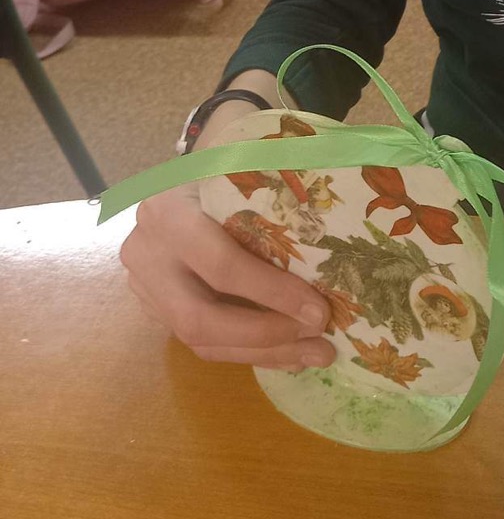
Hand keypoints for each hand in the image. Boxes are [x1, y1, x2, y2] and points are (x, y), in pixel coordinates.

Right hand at [119, 91, 332, 371]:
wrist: (184, 172)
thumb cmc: (227, 165)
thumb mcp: (243, 164)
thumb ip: (274, 195)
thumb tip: (344, 231)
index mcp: (166, 211)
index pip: (221, 265)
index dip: (271, 293)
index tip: (319, 310)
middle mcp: (145, 253)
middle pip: (200, 318)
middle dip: (267, 334)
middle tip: (320, 339)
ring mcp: (144, 286)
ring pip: (200, 340)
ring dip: (264, 352)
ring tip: (316, 353)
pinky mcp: (155, 309)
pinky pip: (203, 342)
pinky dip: (249, 350)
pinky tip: (291, 352)